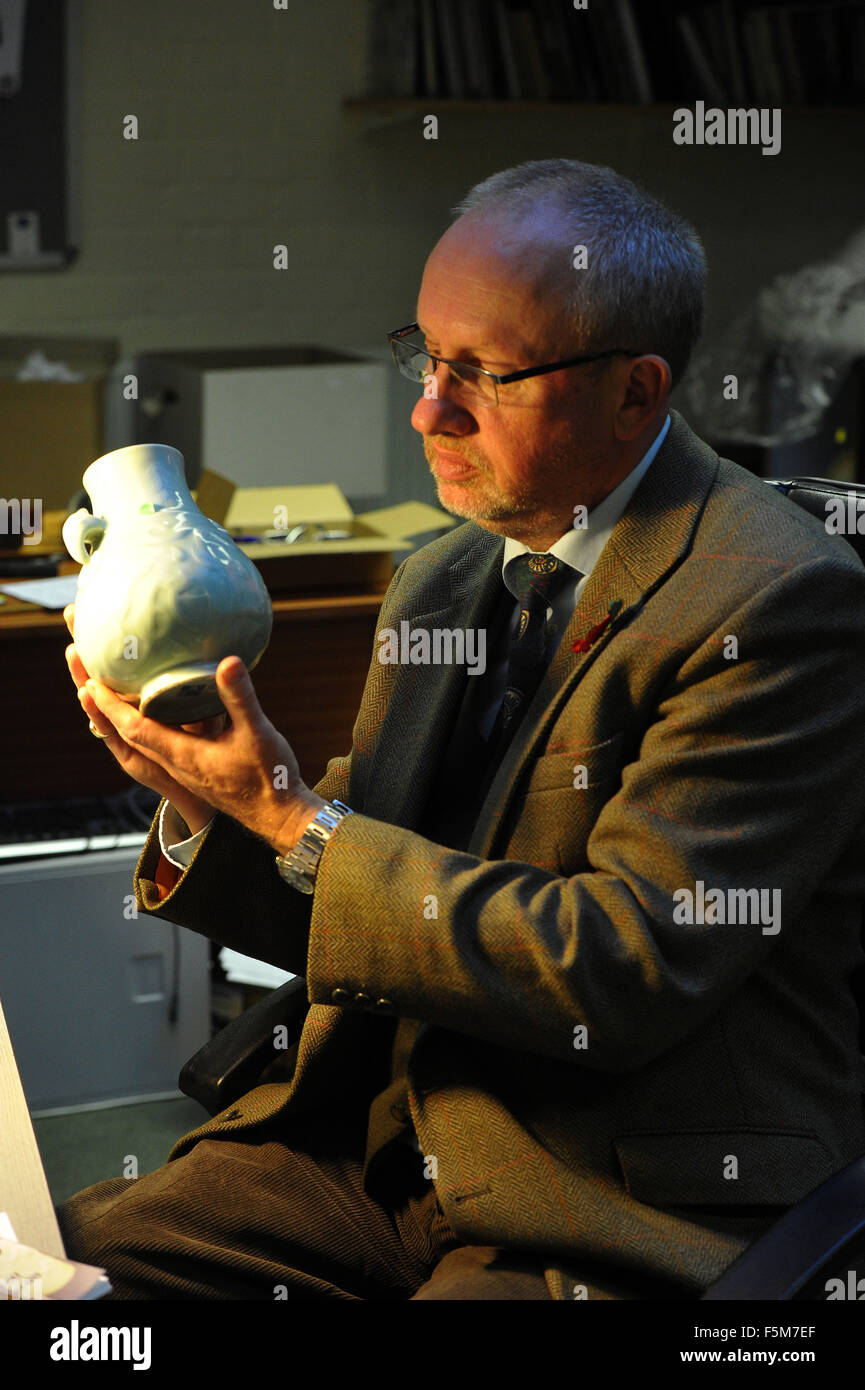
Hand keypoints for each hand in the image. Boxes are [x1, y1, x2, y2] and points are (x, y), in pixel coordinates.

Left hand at [64, 606, 323, 852]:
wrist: (281, 817)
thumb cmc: (270, 780)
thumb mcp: (257, 732)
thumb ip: (239, 697)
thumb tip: (226, 662)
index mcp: (182, 756)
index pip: (133, 728)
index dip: (110, 706)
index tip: (89, 682)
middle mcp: (176, 763)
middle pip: (128, 734)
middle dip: (105, 707)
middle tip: (86, 678)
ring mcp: (186, 768)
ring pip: (143, 740)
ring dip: (123, 716)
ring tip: (111, 690)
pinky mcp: (197, 769)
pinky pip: (160, 743)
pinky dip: (147, 723)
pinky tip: (157, 709)